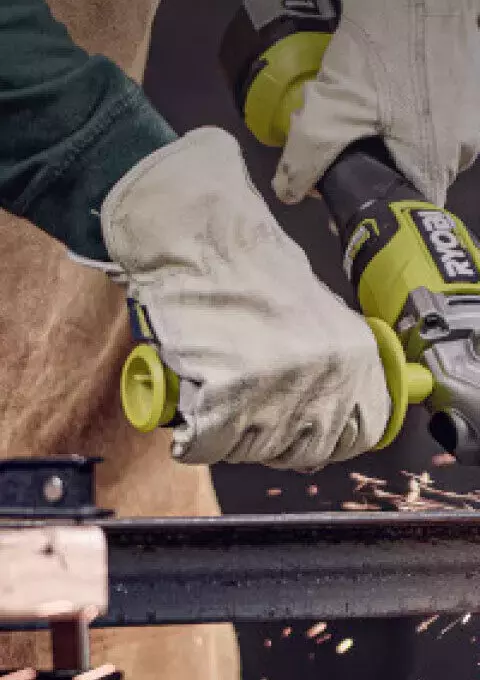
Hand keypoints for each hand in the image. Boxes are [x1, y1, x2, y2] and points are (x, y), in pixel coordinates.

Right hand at [100, 127, 389, 470]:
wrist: (202, 236)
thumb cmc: (250, 269)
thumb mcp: (316, 319)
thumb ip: (328, 373)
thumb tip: (319, 421)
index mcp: (356, 358)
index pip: (359, 434)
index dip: (322, 437)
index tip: (297, 432)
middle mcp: (327, 378)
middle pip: (300, 451)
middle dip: (268, 436)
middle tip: (242, 404)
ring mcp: (278, 389)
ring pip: (250, 452)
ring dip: (226, 433)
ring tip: (213, 387)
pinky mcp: (226, 394)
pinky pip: (205, 444)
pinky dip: (190, 434)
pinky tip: (190, 402)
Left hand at [273, 0, 479, 207]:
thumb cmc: (383, 51)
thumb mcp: (333, 110)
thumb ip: (307, 159)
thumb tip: (285, 194)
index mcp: (437, 163)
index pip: (406, 211)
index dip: (371, 212)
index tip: (342, 208)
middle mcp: (461, 151)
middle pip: (408, 182)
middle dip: (368, 178)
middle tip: (333, 164)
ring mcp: (465, 123)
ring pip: (415, 154)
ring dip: (380, 151)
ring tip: (350, 132)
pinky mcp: (462, 99)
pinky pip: (426, 129)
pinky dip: (396, 129)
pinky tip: (373, 112)